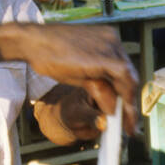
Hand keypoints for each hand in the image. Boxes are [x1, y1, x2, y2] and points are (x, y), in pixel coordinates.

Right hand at [7, 24, 139, 135]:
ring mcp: (111, 47)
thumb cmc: (49, 53)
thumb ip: (95, 84)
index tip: (128, 110)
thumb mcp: (78, 73)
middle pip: (129, 76)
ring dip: (130, 105)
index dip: (127, 92)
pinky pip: (123, 80)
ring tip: (128, 125)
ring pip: (129, 79)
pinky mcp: (106, 56)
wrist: (33, 42)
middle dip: (131, 102)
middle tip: (131, 123)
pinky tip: (119, 114)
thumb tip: (110, 105)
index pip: (124, 70)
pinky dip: (124, 99)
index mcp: (107, 39)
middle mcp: (113, 41)